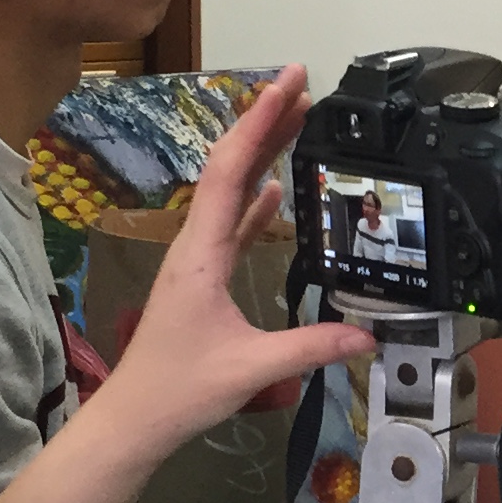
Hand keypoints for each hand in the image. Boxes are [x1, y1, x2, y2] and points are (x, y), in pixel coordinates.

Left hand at [101, 67, 371, 447]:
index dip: (262, 122)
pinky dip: (254, 201)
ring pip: (231, 192)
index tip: (289, 85)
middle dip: (265, 122)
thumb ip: (311, 347)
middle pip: (231, 167)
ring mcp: (197, 260)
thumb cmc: (179, 388)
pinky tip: (273, 192)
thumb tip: (366, 336)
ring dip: (261, 154)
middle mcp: (196, 244)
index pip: (232, 170)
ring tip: (295, 122)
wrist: (134, 417)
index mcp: (202, 251)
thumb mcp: (252, 368)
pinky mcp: (202, 279)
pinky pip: (232, 225)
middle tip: (300, 85)